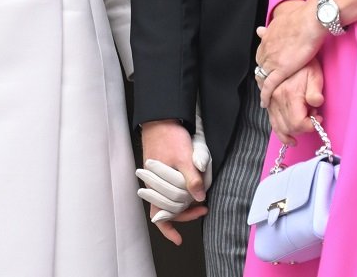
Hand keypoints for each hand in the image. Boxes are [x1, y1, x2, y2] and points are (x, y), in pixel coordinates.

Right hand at [136, 119, 208, 245]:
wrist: (161, 117)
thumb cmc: (169, 136)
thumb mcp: (184, 157)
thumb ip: (191, 179)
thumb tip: (199, 199)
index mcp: (155, 184)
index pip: (159, 215)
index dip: (169, 228)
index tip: (178, 239)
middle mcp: (153, 184)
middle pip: (166, 209)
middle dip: (184, 214)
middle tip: (203, 209)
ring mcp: (156, 177)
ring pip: (168, 199)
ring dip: (183, 203)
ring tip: (200, 199)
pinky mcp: (161, 170)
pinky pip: (168, 188)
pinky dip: (179, 192)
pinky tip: (190, 189)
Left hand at [255, 0, 324, 104]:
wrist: (309, 20)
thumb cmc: (301, 19)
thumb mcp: (281, 21)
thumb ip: (271, 29)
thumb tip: (260, 30)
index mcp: (267, 39)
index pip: (261, 55)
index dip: (263, 64)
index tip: (265, 70)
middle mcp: (266, 50)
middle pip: (260, 67)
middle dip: (261, 76)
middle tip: (263, 84)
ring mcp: (272, 60)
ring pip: (262, 77)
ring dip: (262, 86)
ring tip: (264, 95)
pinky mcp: (281, 69)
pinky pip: (269, 85)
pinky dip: (265, 95)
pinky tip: (264, 102)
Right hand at [264, 61, 324, 143]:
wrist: (292, 49)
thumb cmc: (306, 62)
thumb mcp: (315, 75)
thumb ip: (316, 92)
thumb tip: (316, 104)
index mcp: (289, 94)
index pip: (298, 123)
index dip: (310, 126)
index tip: (317, 119)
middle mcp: (276, 98)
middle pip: (287, 126)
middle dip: (301, 128)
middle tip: (312, 119)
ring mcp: (271, 98)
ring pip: (277, 125)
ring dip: (289, 132)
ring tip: (299, 134)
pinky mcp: (269, 98)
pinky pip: (271, 118)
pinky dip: (278, 129)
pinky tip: (286, 133)